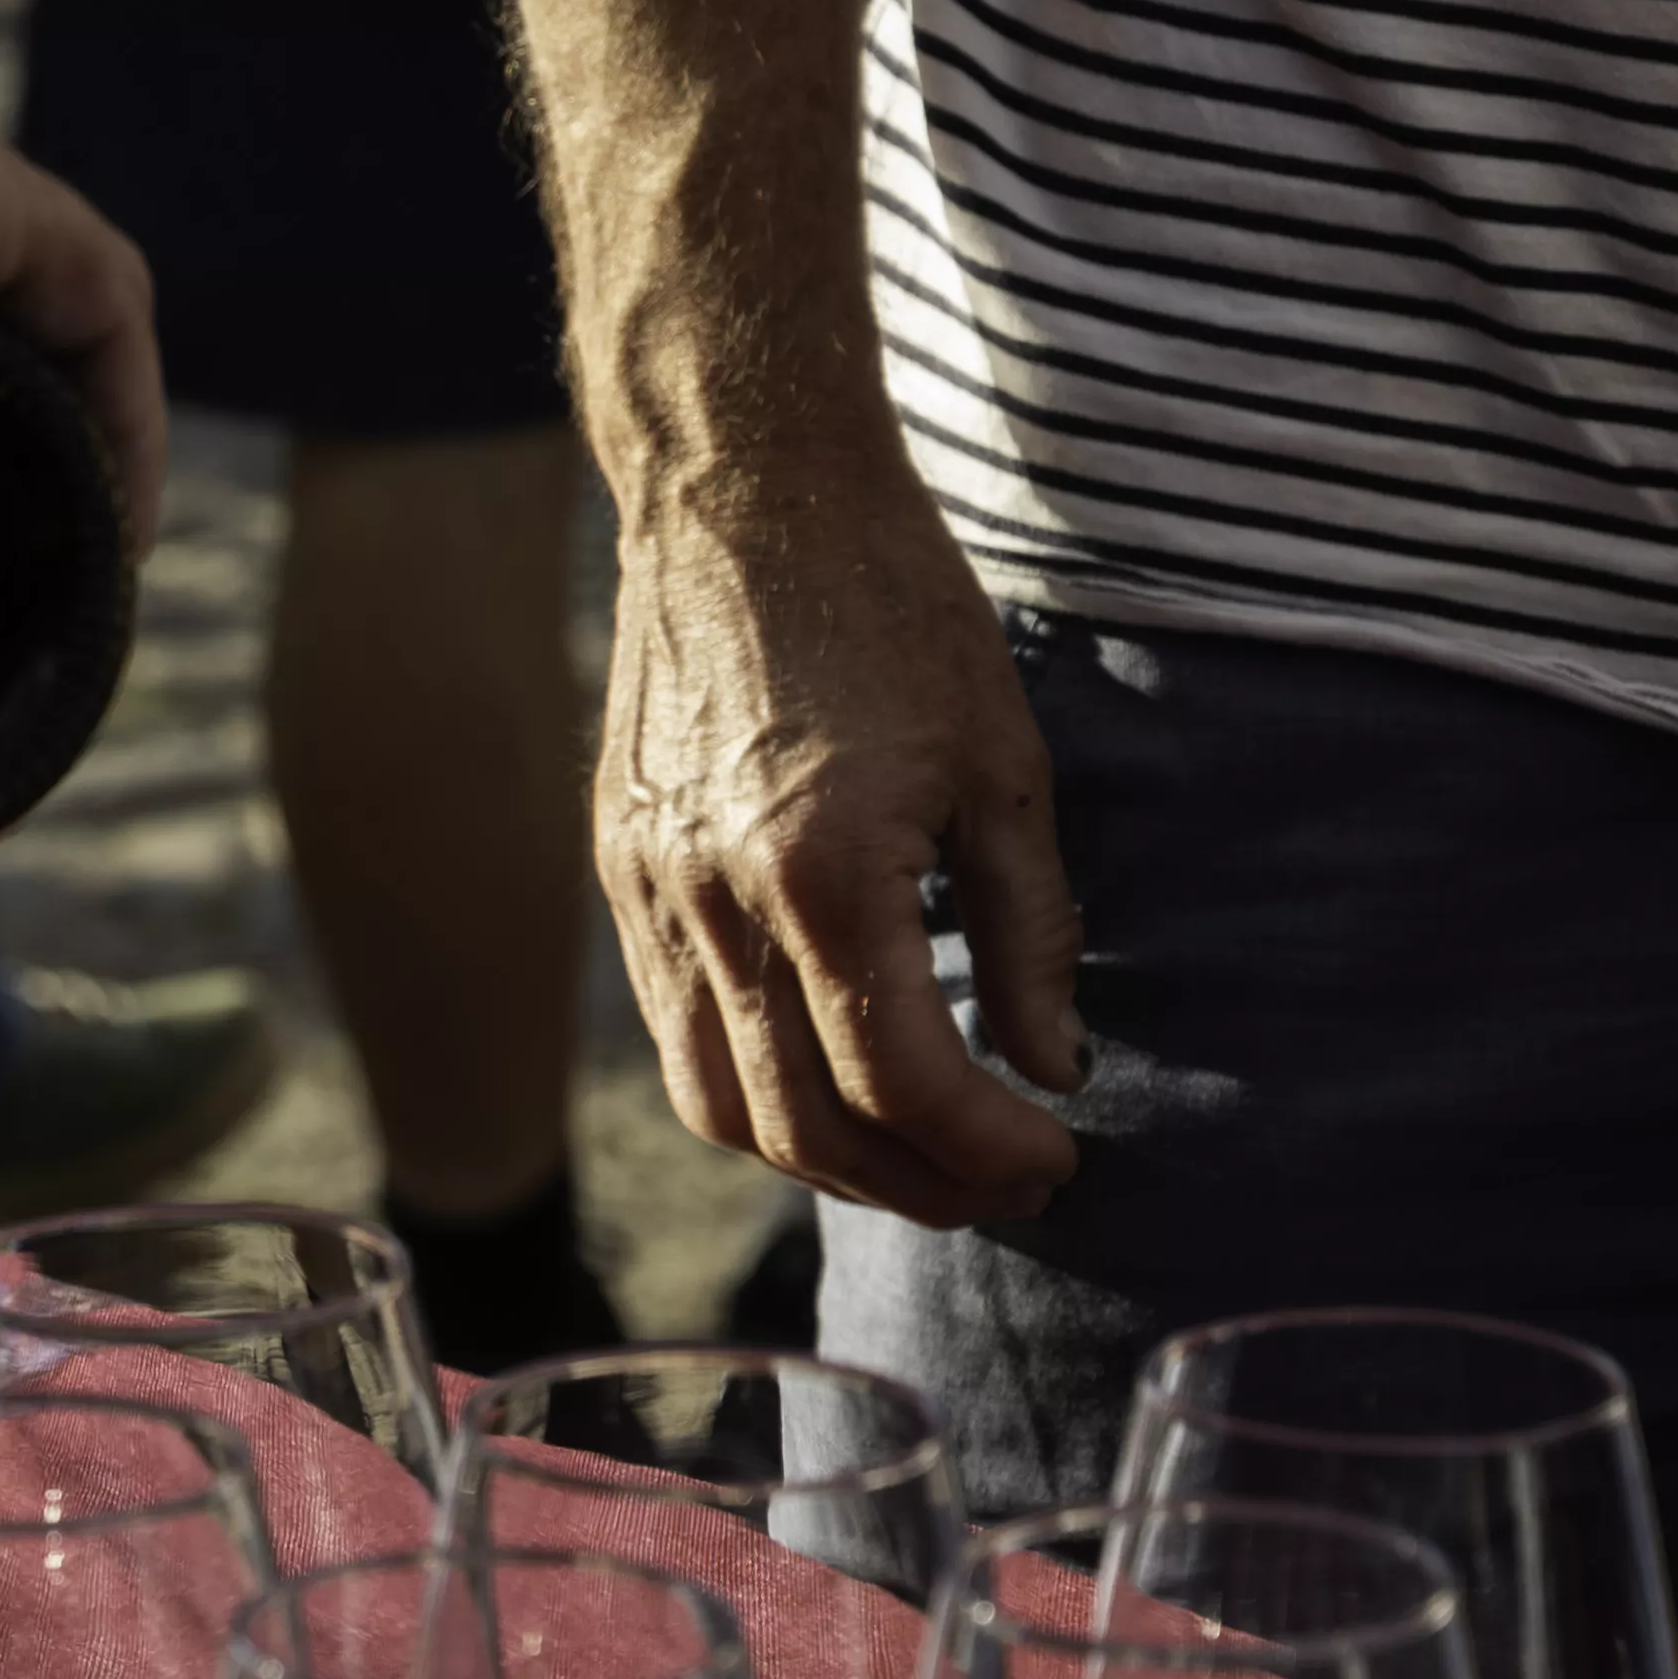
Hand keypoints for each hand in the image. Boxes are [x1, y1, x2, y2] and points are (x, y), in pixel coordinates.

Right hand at [596, 456, 1084, 1226]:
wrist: (741, 494)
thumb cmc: (891, 608)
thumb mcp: (1004, 766)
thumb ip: (1029, 934)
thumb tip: (1050, 1067)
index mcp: (823, 869)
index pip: (902, 1082)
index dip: (990, 1148)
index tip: (1059, 1156)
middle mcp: (715, 897)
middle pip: (800, 1124)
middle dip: (916, 1183)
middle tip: (1004, 1184)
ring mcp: (648, 888)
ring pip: (716, 1100)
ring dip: (824, 1160)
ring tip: (917, 1155)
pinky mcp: (618, 867)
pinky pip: (674, 1027)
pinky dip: (753, 1086)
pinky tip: (830, 1074)